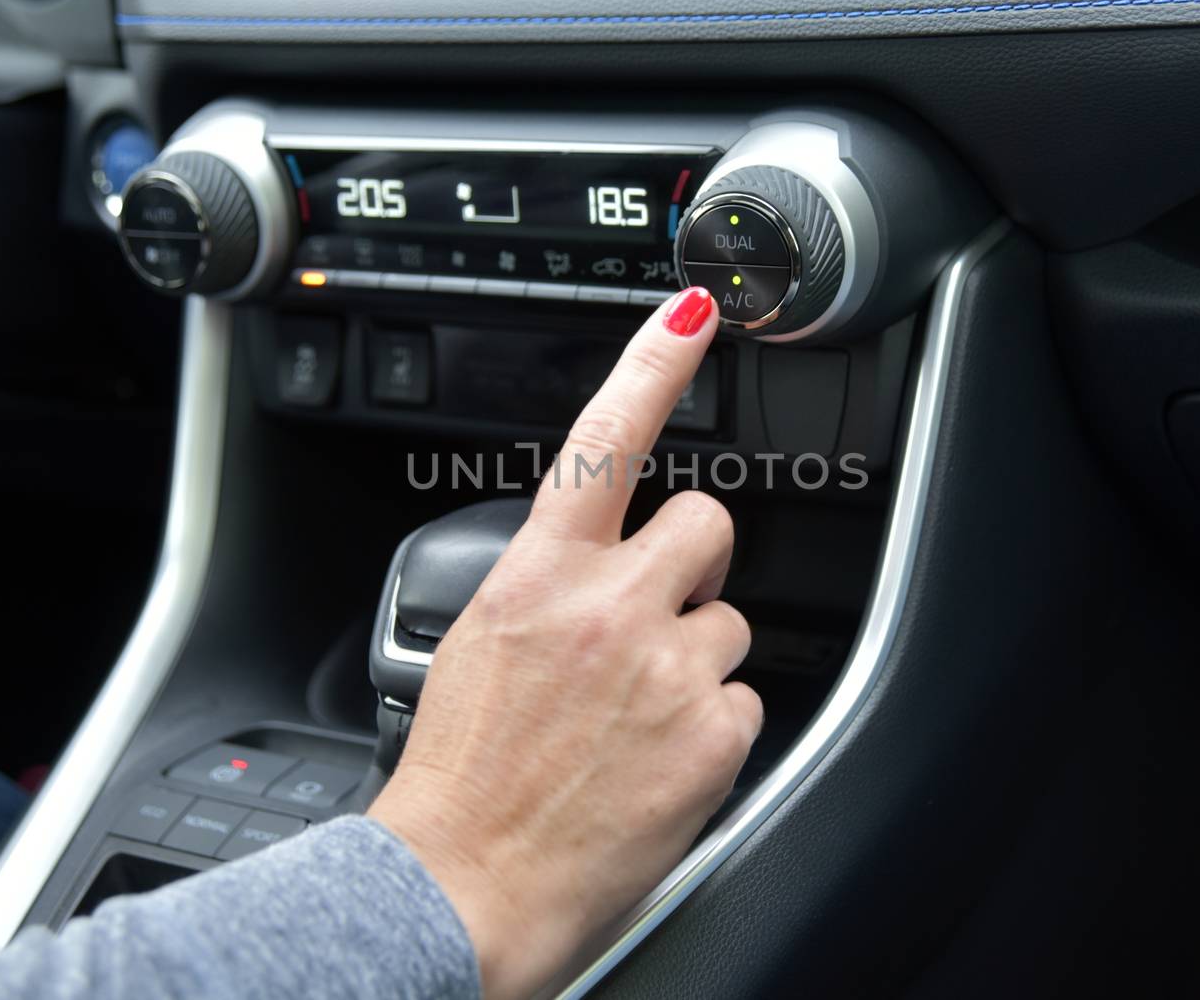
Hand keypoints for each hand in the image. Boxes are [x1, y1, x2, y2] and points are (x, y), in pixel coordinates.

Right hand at [369, 287, 761, 999]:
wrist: (462, 886)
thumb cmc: (455, 778)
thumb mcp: (478, 648)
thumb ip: (547, 590)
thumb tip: (592, 569)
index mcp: (539, 576)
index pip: (605, 438)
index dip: (654, 364)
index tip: (692, 311)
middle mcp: (610, 607)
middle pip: (709, 524)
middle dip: (696, 562)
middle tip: (658, 614)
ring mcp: (668, 669)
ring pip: (730, 623)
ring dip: (697, 659)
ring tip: (637, 719)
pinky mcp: (711, 736)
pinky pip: (744, 701)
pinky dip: (710, 730)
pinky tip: (656, 764)